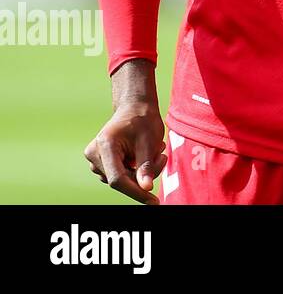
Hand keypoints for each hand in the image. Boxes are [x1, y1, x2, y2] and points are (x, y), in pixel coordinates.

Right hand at [85, 59, 166, 204]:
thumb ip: (146, 166)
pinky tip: (144, 154)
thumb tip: (146, 188)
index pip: (118, 179)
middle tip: (162, 156)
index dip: (136, 192)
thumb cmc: (143, 120)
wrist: (134, 107)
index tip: (153, 201)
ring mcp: (94, 159)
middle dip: (144, 175)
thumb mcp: (150, 141)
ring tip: (154, 150)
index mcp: (105, 146)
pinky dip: (135, 169)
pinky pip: (120, 175)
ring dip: (141, 171)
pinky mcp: (99, 162)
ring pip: (122, 180)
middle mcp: (94, 154)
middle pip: (121, 180)